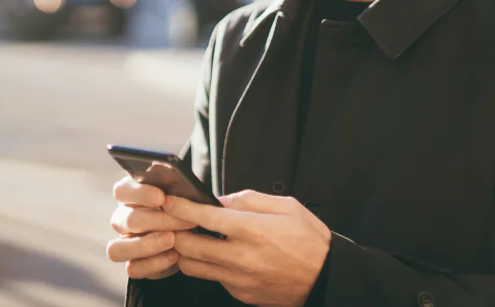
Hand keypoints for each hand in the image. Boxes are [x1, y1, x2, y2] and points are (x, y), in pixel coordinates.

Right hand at [106, 175, 196, 279]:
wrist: (196, 226)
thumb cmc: (185, 200)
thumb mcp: (180, 185)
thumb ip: (168, 176)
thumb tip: (160, 167)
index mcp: (129, 194)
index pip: (121, 191)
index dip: (139, 194)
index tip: (161, 197)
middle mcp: (122, 219)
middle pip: (128, 220)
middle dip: (158, 220)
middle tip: (184, 221)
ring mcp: (125, 243)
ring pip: (117, 249)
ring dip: (147, 245)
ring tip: (173, 240)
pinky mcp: (134, 264)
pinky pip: (133, 269)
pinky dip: (154, 263)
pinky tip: (174, 256)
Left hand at [163, 189, 330, 306]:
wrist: (325, 276)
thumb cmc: (309, 238)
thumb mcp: (285, 206)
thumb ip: (249, 200)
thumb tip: (221, 200)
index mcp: (252, 230)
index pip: (204, 218)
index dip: (181, 208)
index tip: (169, 201)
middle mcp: (241, 257)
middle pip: (188, 247)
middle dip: (174, 232)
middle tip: (171, 221)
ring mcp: (239, 279)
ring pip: (194, 267)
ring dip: (185, 252)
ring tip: (188, 238)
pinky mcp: (241, 294)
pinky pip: (213, 278)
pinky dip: (206, 265)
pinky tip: (214, 254)